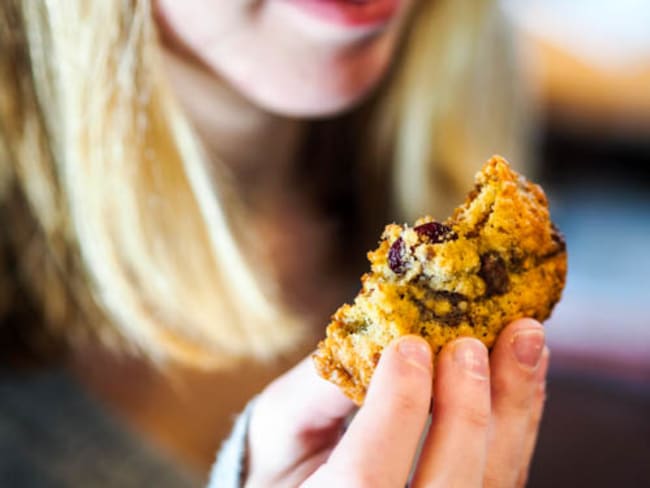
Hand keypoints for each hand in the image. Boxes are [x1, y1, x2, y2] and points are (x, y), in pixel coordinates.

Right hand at [245, 319, 548, 486]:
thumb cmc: (282, 468)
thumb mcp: (279, 431)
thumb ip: (316, 391)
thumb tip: (374, 333)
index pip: (367, 478)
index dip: (398, 408)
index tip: (409, 344)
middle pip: (449, 486)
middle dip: (466, 408)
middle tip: (471, 342)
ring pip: (493, 483)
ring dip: (514, 408)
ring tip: (525, 341)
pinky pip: (506, 477)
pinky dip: (520, 422)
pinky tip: (524, 374)